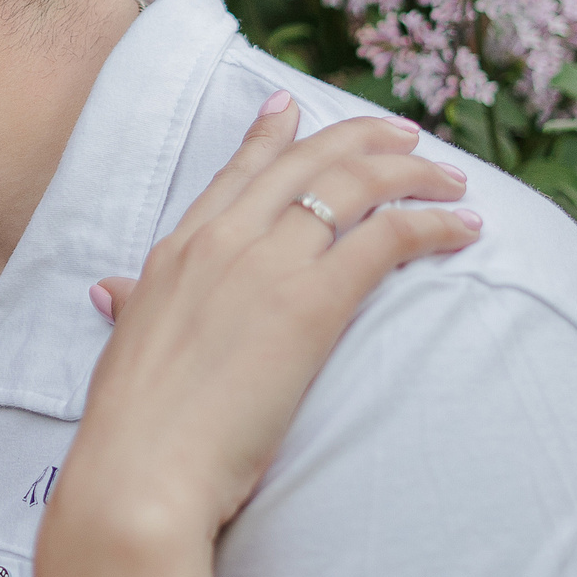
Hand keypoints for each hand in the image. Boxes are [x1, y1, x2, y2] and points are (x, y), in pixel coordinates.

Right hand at [61, 93, 479, 546]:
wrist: (141, 470)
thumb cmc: (133, 427)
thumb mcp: (125, 345)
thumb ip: (130, 307)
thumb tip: (111, 291)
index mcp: (176, 251)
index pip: (235, 173)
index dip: (271, 136)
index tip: (294, 106)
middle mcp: (222, 241)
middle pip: (306, 164)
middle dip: (363, 139)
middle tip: (406, 136)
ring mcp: (266, 265)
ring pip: (354, 187)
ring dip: (413, 175)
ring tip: (452, 180)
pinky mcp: (312, 303)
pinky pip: (386, 239)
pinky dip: (432, 225)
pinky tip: (464, 228)